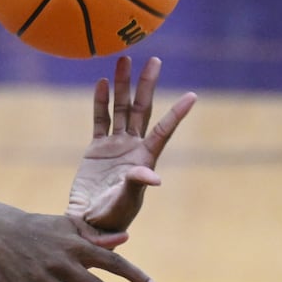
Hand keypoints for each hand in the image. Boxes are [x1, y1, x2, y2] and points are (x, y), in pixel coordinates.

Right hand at [67, 55, 195, 240]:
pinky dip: (101, 102)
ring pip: (120, 109)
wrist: (88, 221)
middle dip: (147, 85)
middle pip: (142, 109)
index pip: (163, 131)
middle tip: (154, 60)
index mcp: (144, 158)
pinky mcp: (97, 148)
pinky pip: (100, 119)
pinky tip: (103, 82)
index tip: (193, 96)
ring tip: (123, 60)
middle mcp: (132, 147)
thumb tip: (155, 177)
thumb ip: (137, 184)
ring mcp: (115, 145)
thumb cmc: (112, 216)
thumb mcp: (126, 201)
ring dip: (123, 85)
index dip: (177, 114)